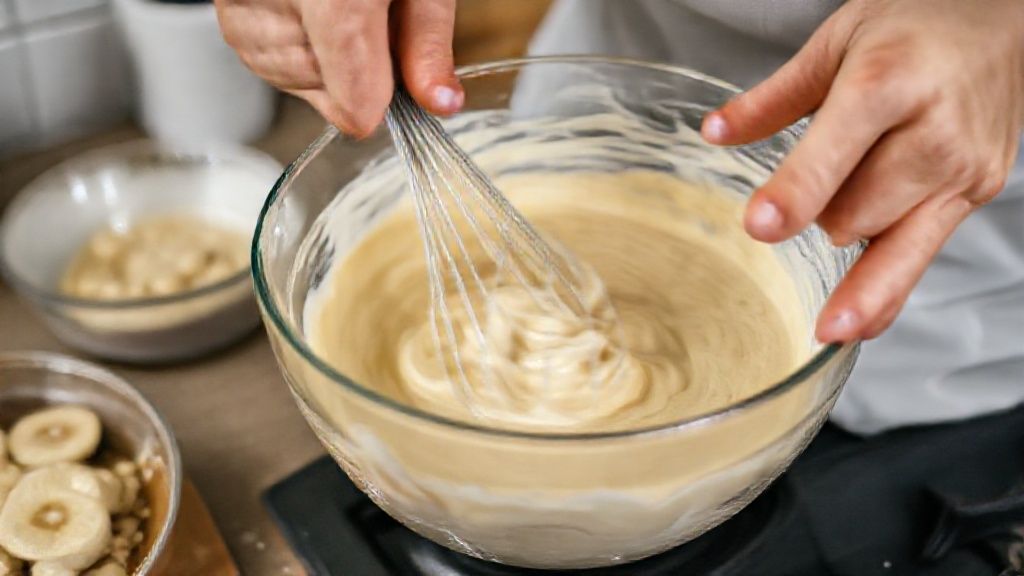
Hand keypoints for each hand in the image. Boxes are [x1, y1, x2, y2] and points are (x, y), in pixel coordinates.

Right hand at [214, 0, 461, 135]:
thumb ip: (425, 41)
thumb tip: (440, 101)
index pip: (352, 89)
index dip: (378, 100)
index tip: (390, 88)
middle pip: (322, 86)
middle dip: (354, 70)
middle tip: (369, 20)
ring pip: (285, 75)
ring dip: (320, 62)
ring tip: (337, 11)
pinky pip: (254, 54)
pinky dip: (286, 48)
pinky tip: (306, 16)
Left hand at [701, 0, 1023, 342]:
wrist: (1007, 17)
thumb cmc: (918, 24)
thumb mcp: (836, 42)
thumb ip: (773, 98)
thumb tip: (715, 133)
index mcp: (889, 81)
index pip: (835, 151)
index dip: (796, 193)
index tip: (761, 227)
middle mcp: (935, 133)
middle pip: (853, 214)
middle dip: (818, 212)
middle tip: (822, 177)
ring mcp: (964, 171)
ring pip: (883, 247)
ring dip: (848, 236)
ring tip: (853, 190)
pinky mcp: (978, 196)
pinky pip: (918, 263)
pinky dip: (880, 293)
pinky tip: (850, 320)